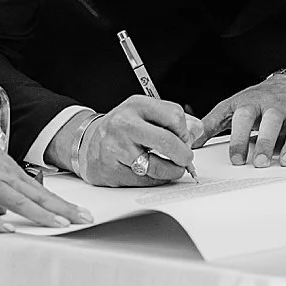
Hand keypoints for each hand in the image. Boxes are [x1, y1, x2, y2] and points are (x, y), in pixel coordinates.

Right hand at [0, 118, 93, 232]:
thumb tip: (3, 212)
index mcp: (12, 172)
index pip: (44, 192)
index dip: (63, 203)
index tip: (81, 212)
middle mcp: (6, 176)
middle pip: (39, 196)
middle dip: (63, 209)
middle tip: (85, 219)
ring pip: (20, 200)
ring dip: (41, 213)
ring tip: (60, 224)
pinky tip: (8, 229)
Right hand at [69, 97, 195, 186]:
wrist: (89, 143)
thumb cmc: (122, 129)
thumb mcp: (145, 114)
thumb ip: (173, 120)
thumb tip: (196, 130)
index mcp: (136, 105)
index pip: (174, 116)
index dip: (184, 131)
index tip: (184, 138)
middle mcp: (125, 124)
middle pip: (167, 142)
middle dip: (183, 154)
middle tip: (186, 158)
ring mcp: (117, 148)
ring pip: (158, 166)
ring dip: (173, 171)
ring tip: (173, 168)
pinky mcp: (113, 170)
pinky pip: (146, 180)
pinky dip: (157, 180)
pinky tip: (156, 173)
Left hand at [194, 75, 285, 167]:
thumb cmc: (259, 99)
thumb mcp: (234, 106)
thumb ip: (214, 123)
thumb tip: (192, 140)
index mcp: (253, 102)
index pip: (244, 118)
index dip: (239, 138)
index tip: (236, 158)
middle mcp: (275, 106)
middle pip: (271, 121)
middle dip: (265, 142)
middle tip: (259, 162)